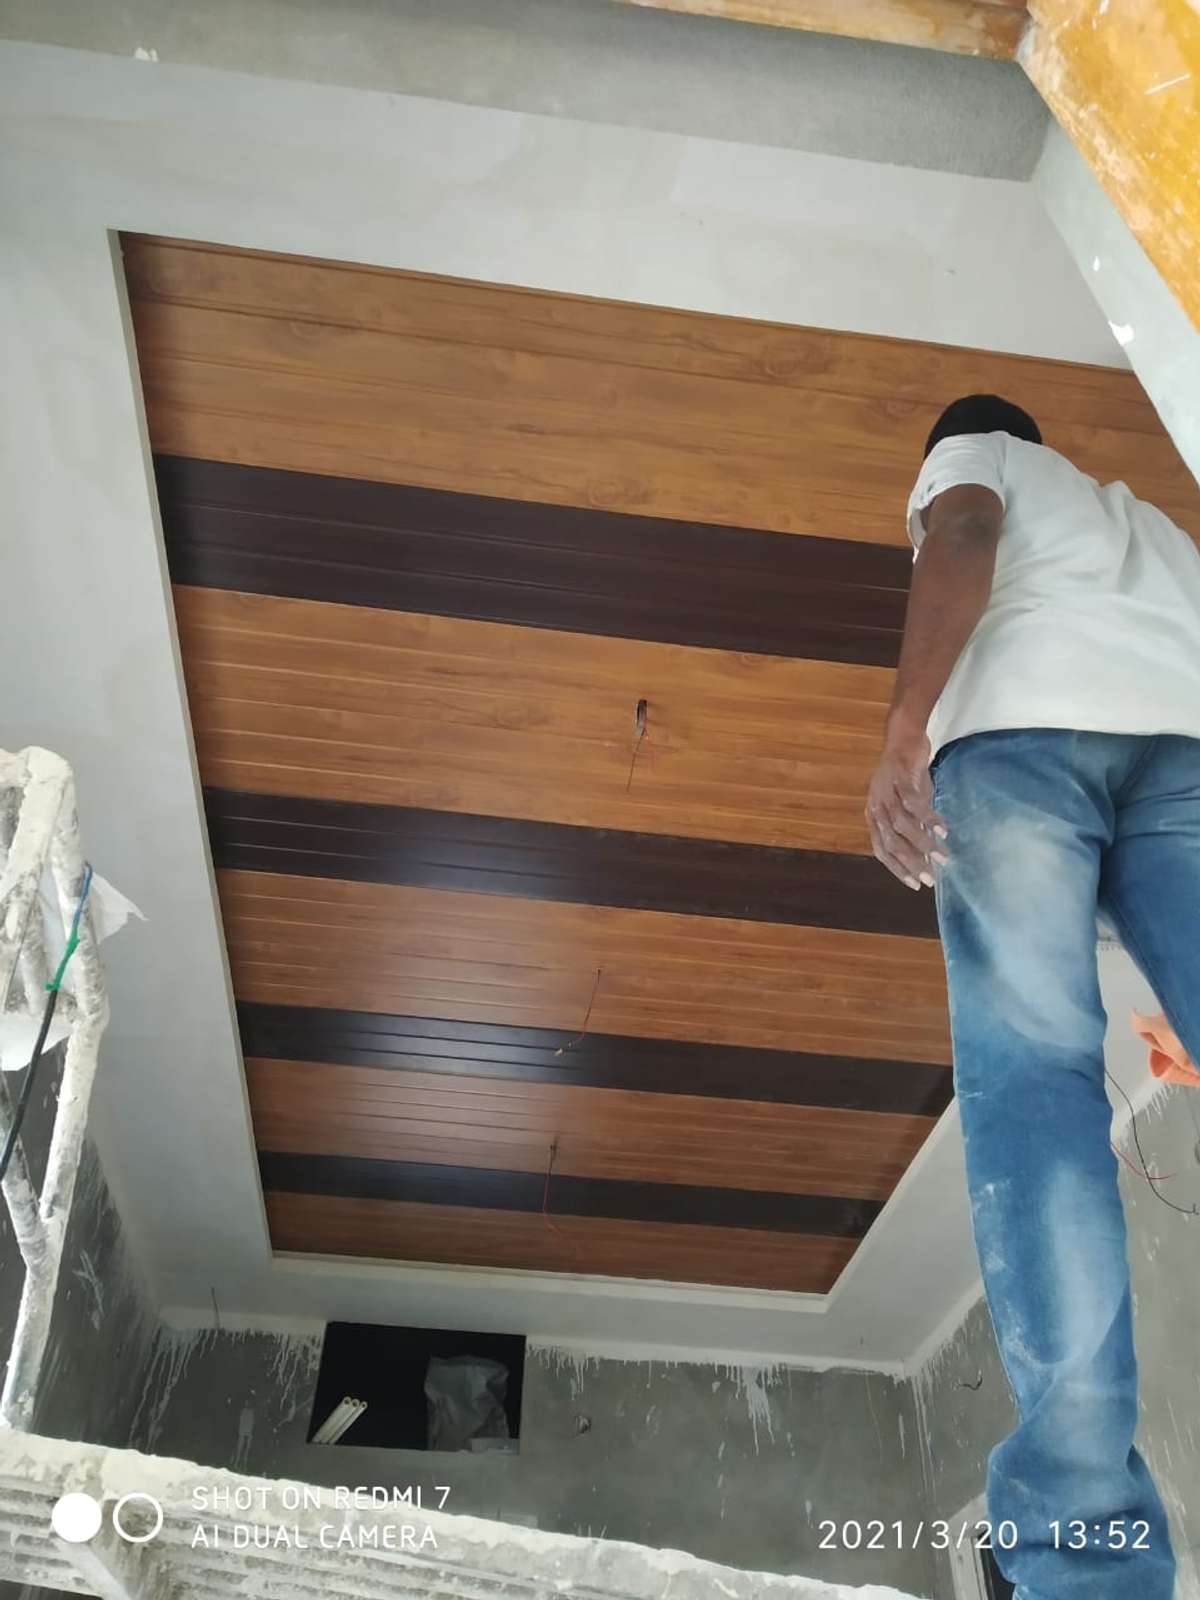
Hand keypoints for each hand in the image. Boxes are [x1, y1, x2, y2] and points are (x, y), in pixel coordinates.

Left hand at [865, 721, 947, 890]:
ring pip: (902, 826)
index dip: (897, 869)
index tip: (915, 884)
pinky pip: (914, 803)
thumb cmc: (907, 774)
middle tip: (930, 878)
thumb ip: (915, 826)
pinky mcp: (900, 778)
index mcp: (874, 816)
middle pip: (891, 842)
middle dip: (911, 863)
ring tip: (942, 857)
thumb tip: (929, 853)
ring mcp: (886, 792)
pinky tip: (943, 830)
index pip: (882, 850)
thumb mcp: (908, 804)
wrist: (904, 738)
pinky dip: (929, 819)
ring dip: (923, 844)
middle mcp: (876, 806)